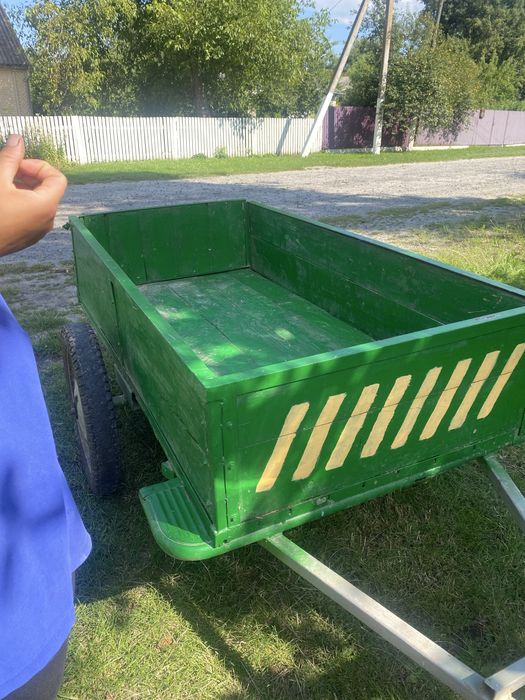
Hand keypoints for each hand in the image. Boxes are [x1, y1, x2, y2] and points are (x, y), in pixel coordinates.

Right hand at [0, 134, 66, 256]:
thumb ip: (10, 158)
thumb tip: (17, 140)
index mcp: (45, 206)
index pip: (57, 178)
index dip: (39, 166)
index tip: (18, 164)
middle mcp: (47, 221)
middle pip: (48, 189)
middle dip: (28, 175)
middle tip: (6, 169)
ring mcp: (37, 231)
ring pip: (37, 202)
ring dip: (22, 187)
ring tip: (2, 183)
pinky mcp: (26, 238)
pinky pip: (30, 214)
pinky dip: (20, 202)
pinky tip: (2, 198)